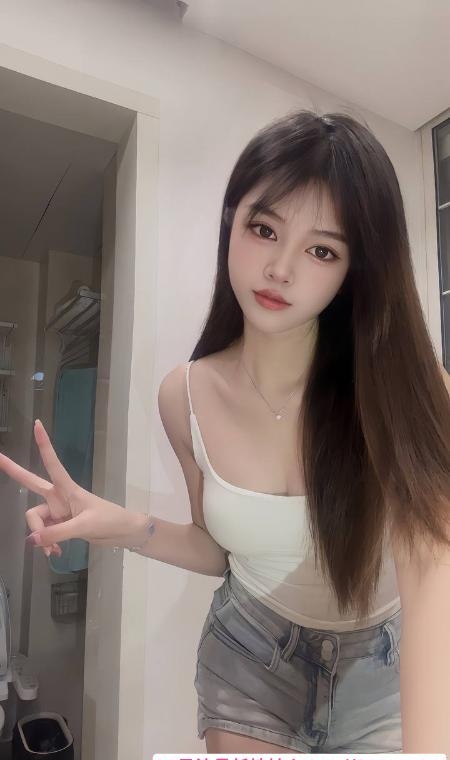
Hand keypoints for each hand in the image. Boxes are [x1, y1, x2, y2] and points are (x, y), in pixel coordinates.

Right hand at [0, 419, 144, 557]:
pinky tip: (55, 553)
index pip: (52, 462)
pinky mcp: (61, 524)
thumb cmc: (109, 520)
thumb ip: (57, 533)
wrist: (124, 533)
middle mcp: (59, 497)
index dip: (44, 444)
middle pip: (31, 484)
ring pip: (36, 520)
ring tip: (52, 551)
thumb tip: (32, 540)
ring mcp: (59, 511)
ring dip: (40, 536)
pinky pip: (44, 534)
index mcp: (67, 488)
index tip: (37, 424)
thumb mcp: (84, 525)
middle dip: (14, 470)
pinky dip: (47, 544)